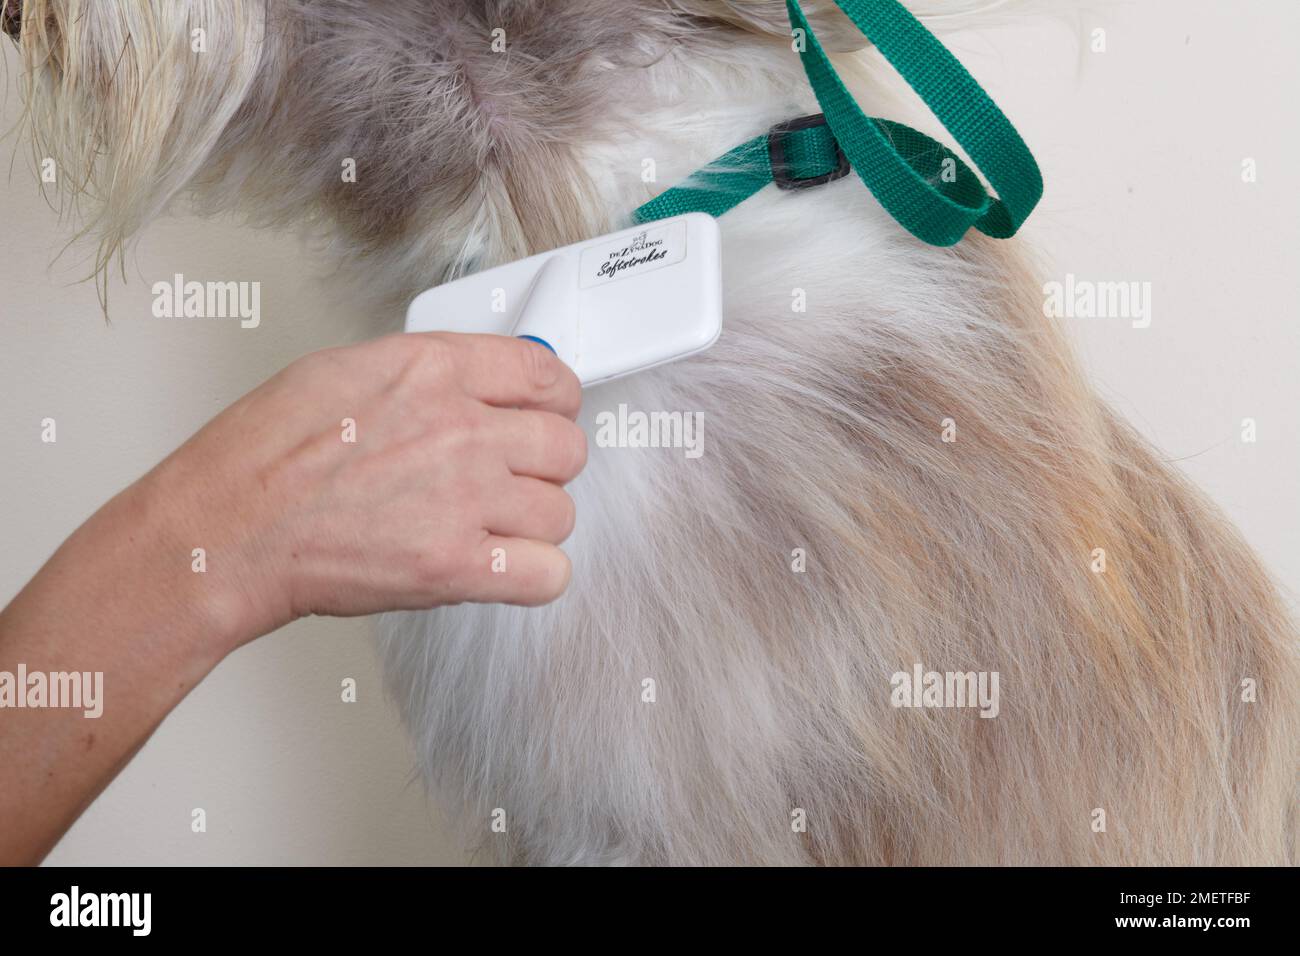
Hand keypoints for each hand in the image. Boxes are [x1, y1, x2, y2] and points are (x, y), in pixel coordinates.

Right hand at [146, 331, 586, 651]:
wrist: (226, 532)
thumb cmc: (264, 456)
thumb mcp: (346, 371)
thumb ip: (426, 374)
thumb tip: (477, 382)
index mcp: (432, 370)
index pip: (545, 373)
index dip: (555, 399)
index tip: (547, 414)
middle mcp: (459, 429)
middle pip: (565, 445)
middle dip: (545, 464)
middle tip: (512, 477)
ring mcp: (463, 498)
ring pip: (560, 512)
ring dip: (534, 524)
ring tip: (490, 528)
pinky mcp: (454, 566)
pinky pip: (548, 575)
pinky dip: (532, 578)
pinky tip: (500, 569)